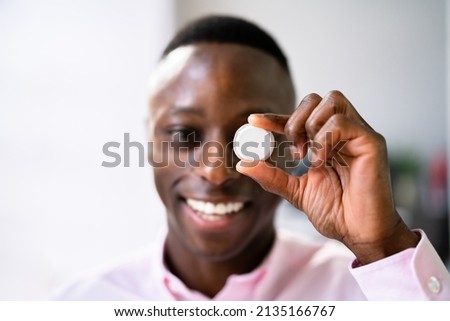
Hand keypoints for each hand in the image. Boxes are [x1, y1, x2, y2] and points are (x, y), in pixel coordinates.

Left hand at [236, 91, 418, 263]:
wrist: (359, 233)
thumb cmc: (336, 212)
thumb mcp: (295, 191)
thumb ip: (272, 176)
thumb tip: (243, 163)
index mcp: (327, 140)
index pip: (300, 117)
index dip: (275, 117)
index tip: (252, 121)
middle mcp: (344, 132)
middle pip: (315, 98)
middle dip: (295, 121)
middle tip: (293, 153)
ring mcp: (359, 134)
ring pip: (331, 100)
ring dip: (310, 126)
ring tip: (309, 158)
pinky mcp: (372, 142)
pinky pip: (342, 123)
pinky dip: (324, 139)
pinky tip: (320, 161)